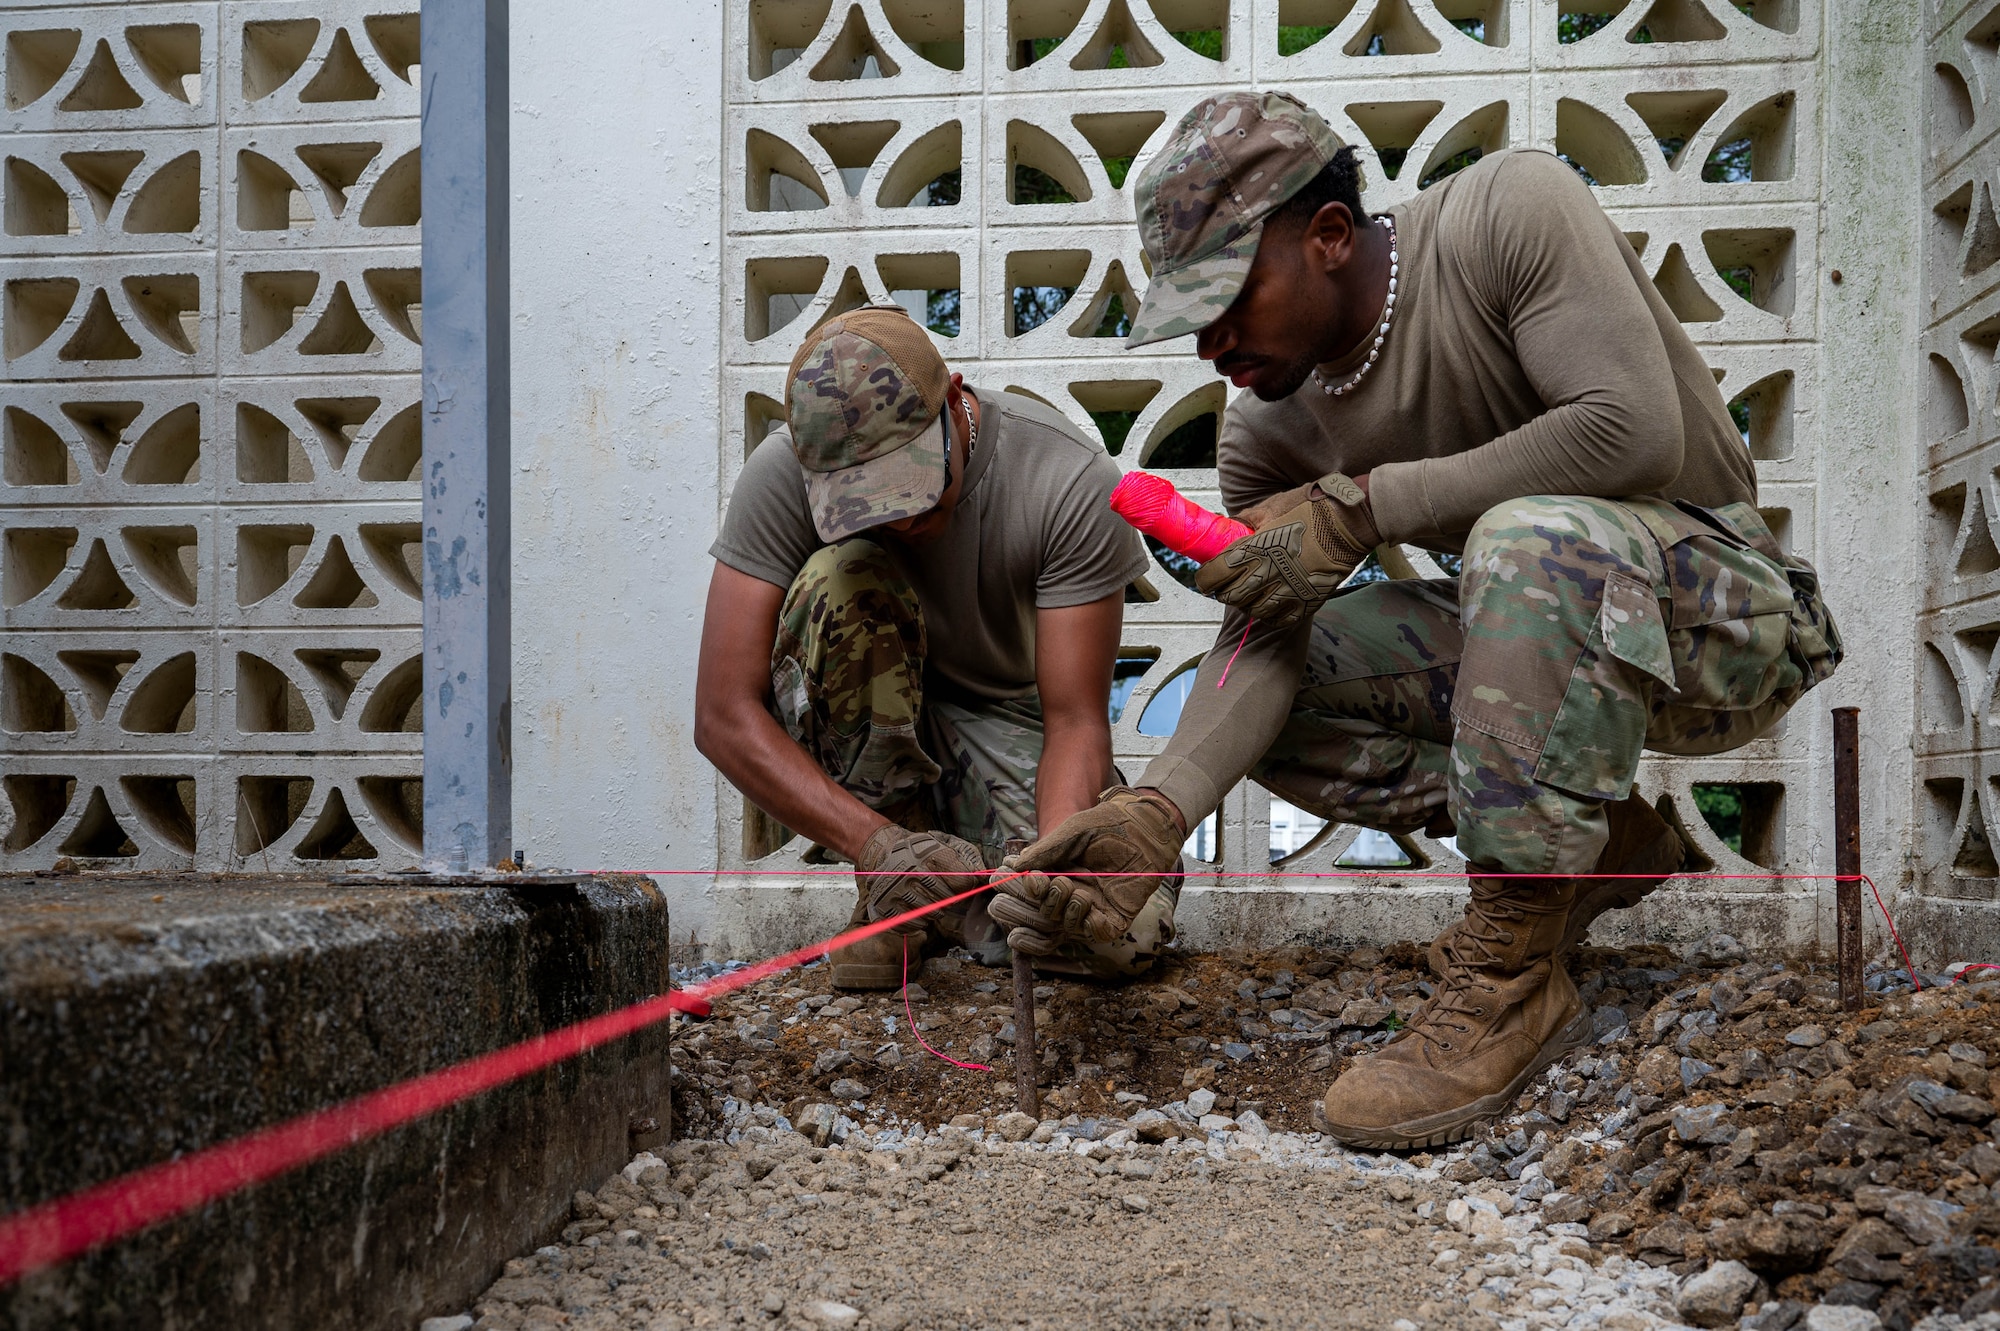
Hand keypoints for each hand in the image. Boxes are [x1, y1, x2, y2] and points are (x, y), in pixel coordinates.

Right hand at [856, 826, 989, 934]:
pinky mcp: (884, 905)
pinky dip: (917, 921)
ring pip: (929, 914)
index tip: (962, 884)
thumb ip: (967, 858)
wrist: (884, 850)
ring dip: (933, 911)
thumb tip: (984, 875)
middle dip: (949, 899)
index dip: (965, 885)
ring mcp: (894, 891)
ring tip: (928, 899)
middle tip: (942, 893)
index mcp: (927, 855)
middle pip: (946, 901)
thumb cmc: (922, 851)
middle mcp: (909, 873)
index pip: (962, 881)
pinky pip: (911, 924)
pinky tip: (917, 909)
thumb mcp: (945, 843)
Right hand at [988, 787, 1184, 954]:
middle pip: (1046, 915)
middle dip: (1043, 903)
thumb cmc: (1107, 824)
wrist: (1144, 825)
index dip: (1024, 894)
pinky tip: (1087, 905)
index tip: (1025, 880)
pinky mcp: (1116, 917)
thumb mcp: (1070, 833)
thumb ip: (1044, 852)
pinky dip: (1088, 924)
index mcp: (1058, 874)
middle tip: (1049, 883)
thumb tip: (1013, 867)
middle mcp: (1074, 894)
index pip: (1033, 895)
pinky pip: (1096, 933)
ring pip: (1068, 925)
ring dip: (1065, 909)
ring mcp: (1095, 907)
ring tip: (1073, 888)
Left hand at [1195, 472, 1379, 628]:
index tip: (1208, 576)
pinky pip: (1278, 619)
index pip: (1213, 576)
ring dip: (1248, 603)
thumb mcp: (1273, 506)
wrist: (1351, 521)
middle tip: (1230, 583)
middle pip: (1230, 597)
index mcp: (1254, 549)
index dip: (1206, 579)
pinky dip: (1271, 614)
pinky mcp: (1307, 602)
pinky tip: (1273, 602)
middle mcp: (1267, 573)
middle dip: (1225, 591)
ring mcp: (1288, 591)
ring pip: (1253, 611)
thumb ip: (1246, 520)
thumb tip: (1226, 526)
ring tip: (1254, 591)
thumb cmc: (1312, 508)